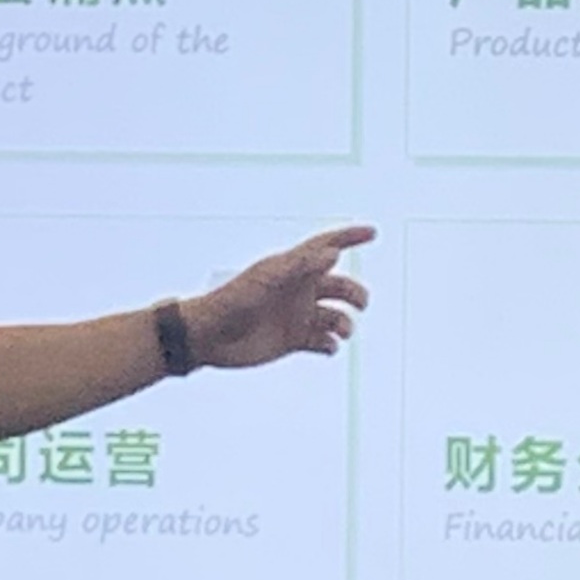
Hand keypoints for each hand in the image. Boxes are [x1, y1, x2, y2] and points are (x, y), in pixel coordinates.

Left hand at [173, 225, 373, 372]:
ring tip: (340, 332)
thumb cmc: (232, 301)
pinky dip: (331, 345)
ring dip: (345, 323)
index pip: (325, 246)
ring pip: (335, 316)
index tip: (372, 232)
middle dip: (355, 293)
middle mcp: (298, 290)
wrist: (208, 337)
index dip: (349, 237)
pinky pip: (322, 341)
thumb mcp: (266, 280)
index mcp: (292, 268)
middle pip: (339, 286)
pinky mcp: (293, 340)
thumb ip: (300, 266)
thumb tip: (333, 255)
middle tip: (359, 303)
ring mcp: (297, 315)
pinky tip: (327, 347)